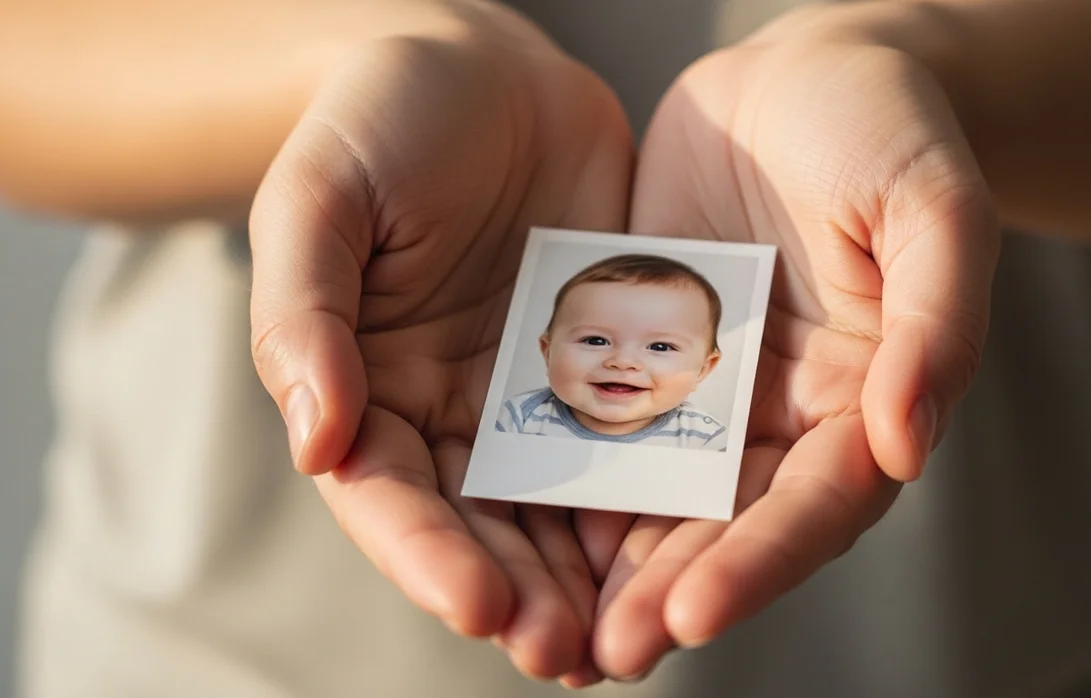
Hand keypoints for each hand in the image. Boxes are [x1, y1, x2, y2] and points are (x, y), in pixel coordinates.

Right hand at [247, 2, 630, 680]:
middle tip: (568, 654)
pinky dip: (651, 497)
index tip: (478, 606)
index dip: (427, 558)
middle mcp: (452, 410)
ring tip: (627, 637)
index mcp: (369, 388)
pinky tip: (686, 544)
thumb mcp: (320, 201)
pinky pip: (632, 437)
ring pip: (560, 505)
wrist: (483, 65)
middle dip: (521, 594)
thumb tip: (313, 440)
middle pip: (480, 526)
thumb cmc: (380, 122)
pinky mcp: (604, 362)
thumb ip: (302, 316)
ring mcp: (532, 393)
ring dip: (589, 578)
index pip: (388, 496)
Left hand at [578, 6, 999, 679]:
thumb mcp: (932, 209)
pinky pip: (608, 424)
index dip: (759, 563)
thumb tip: (907, 445)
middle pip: (730, 526)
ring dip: (608, 566)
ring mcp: (714, 393)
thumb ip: (933, 324)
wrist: (807, 73)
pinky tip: (513, 522)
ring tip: (547, 625)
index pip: (817, 505)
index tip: (691, 611)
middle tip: (605, 653)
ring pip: (660, 496)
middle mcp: (786, 418)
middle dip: (668, 592)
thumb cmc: (889, 129)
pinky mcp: (653, 356)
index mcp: (866, 402)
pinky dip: (568, 476)